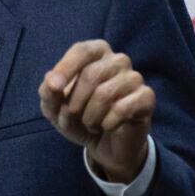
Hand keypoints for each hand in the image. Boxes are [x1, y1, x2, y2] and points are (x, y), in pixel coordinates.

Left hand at [38, 39, 153, 182]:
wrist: (104, 144)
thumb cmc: (78, 117)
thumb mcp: (54, 107)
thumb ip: (48, 91)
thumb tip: (52, 80)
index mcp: (95, 53)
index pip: (82, 50)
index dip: (66, 68)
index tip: (54, 88)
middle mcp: (117, 60)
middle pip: (92, 74)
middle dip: (74, 103)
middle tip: (72, 117)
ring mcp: (134, 78)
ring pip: (105, 94)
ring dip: (90, 117)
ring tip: (90, 124)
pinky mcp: (146, 98)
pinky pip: (122, 109)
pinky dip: (107, 124)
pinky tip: (107, 127)